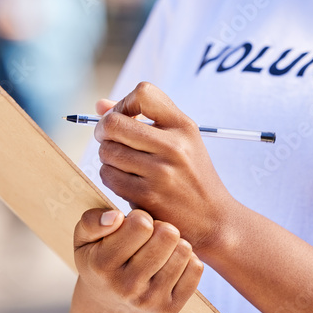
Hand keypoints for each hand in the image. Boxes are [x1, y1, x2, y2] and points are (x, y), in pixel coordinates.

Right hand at [73, 207, 202, 312]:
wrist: (108, 299)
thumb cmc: (98, 257)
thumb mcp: (83, 237)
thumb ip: (92, 221)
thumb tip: (116, 217)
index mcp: (102, 265)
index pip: (142, 224)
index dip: (140, 217)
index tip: (133, 224)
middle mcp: (126, 287)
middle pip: (168, 235)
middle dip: (160, 227)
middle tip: (149, 236)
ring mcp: (150, 301)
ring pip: (184, 250)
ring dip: (174, 243)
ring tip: (158, 249)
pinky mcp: (170, 308)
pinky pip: (196, 268)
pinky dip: (187, 259)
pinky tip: (169, 262)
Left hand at [93, 82, 238, 254]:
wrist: (213, 219)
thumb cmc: (192, 175)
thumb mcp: (180, 139)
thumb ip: (143, 117)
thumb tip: (99, 105)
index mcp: (183, 126)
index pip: (143, 92)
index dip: (124, 102)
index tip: (126, 117)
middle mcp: (174, 146)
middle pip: (113, 123)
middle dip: (104, 130)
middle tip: (109, 138)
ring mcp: (160, 173)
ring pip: (107, 151)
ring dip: (107, 155)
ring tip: (123, 162)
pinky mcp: (147, 196)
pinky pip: (108, 175)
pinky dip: (110, 175)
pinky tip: (125, 179)